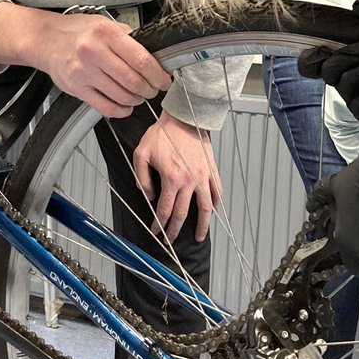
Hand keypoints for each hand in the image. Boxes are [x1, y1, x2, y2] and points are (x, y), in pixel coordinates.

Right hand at [0, 4, 171, 117]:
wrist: (45, 39)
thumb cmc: (76, 31)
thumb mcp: (104, 23)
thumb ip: (127, 37)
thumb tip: (153, 53)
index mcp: (106, 33)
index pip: (142, 60)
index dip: (159, 75)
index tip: (164, 80)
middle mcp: (95, 52)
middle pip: (134, 81)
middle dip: (150, 90)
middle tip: (153, 90)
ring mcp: (85, 72)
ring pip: (122, 96)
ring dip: (136, 100)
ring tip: (139, 96)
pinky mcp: (77, 88)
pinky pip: (106, 107)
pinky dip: (121, 111)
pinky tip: (125, 106)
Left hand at [133, 111, 222, 242]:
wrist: (185, 117)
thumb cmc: (162, 133)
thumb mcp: (141, 153)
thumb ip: (142, 177)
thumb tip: (149, 196)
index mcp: (171, 179)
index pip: (164, 210)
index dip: (159, 224)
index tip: (155, 232)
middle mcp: (189, 181)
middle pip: (182, 214)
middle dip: (175, 230)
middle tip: (170, 241)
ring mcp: (202, 177)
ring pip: (205, 208)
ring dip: (202, 225)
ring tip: (199, 236)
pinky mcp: (211, 170)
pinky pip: (216, 192)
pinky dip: (216, 204)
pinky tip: (212, 212)